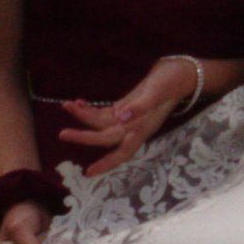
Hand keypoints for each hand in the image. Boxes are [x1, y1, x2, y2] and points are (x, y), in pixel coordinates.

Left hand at [54, 57, 211, 169]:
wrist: (180, 71)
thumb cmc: (172, 82)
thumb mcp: (158, 92)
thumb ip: (141, 106)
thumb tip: (122, 118)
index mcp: (142, 128)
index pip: (122, 151)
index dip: (106, 164)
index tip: (88, 172)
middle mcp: (133, 127)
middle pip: (105, 138)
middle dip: (84, 137)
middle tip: (62, 134)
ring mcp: (128, 118)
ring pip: (102, 124)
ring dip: (83, 117)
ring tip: (67, 106)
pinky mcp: (125, 107)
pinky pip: (104, 113)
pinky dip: (90, 109)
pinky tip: (78, 102)